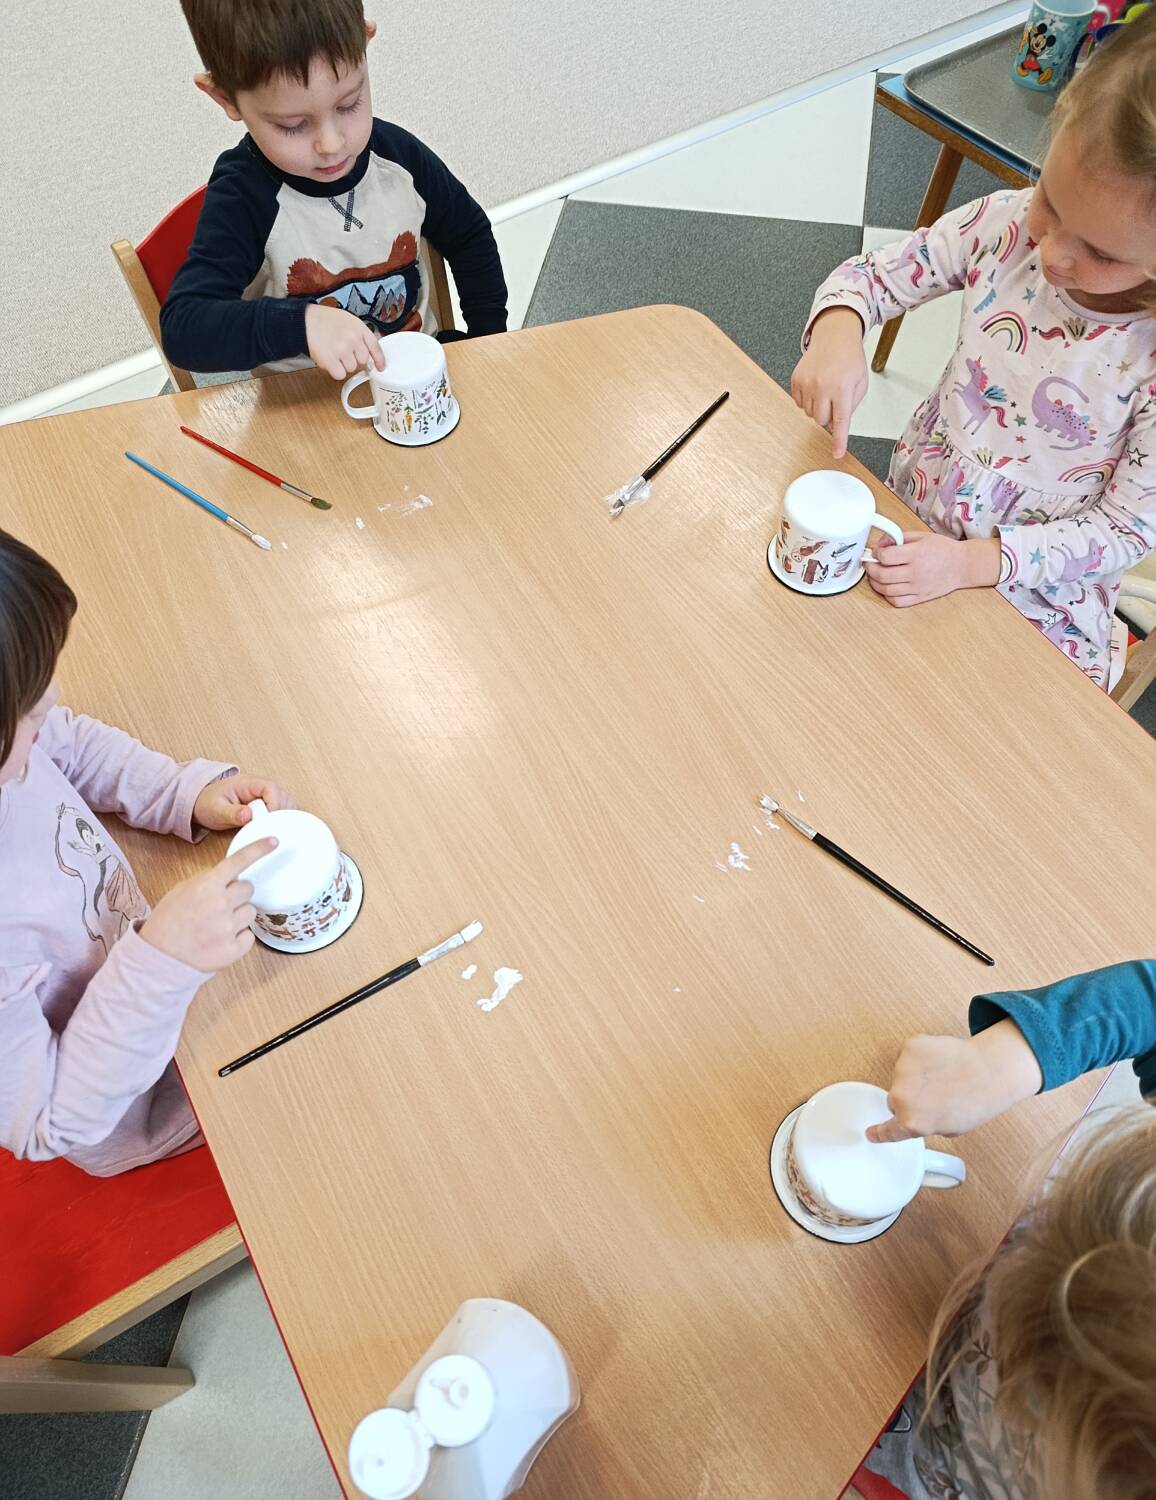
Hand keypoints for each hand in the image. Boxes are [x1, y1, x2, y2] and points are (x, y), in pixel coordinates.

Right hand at [140, 839, 277, 972]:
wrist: (159, 957)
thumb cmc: (168, 922)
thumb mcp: (182, 890)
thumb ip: (208, 881)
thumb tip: (230, 877)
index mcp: (207, 886)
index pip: (239, 862)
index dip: (259, 849)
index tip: (274, 842)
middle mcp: (221, 904)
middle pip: (248, 889)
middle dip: (237, 894)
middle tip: (219, 905)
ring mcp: (229, 928)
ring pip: (251, 912)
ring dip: (239, 915)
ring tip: (216, 925)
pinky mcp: (234, 949)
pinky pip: (249, 936)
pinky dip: (239, 937)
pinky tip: (220, 939)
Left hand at [193, 774, 292, 832]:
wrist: (200, 804)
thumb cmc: (207, 803)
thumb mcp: (215, 810)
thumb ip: (232, 813)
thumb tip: (248, 815)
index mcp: (247, 783)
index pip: (271, 788)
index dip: (275, 803)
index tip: (269, 820)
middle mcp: (259, 787)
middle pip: (282, 795)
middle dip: (281, 812)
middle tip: (273, 827)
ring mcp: (263, 796)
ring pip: (284, 802)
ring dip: (282, 816)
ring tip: (272, 829)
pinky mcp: (264, 805)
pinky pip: (279, 810)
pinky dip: (280, 819)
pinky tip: (272, 829)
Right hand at [304, 305, 385, 379]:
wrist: (303, 320)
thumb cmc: (323, 320)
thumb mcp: (347, 320)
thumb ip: (359, 333)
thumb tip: (369, 349)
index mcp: (359, 327)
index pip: (375, 346)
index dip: (379, 359)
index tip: (381, 367)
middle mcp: (353, 338)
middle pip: (362, 360)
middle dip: (353, 358)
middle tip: (341, 350)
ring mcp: (342, 349)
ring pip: (351, 368)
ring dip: (342, 364)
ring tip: (332, 351)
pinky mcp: (331, 360)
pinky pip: (340, 374)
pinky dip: (334, 370)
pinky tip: (328, 359)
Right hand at [790, 308, 867, 458]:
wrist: (834, 336)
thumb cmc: (849, 359)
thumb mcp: (860, 383)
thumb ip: (850, 407)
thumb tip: (836, 426)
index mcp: (842, 388)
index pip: (841, 421)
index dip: (839, 440)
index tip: (837, 454)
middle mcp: (822, 386)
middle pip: (821, 421)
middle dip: (828, 417)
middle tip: (835, 401)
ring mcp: (807, 383)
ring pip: (809, 414)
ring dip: (818, 409)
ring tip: (826, 391)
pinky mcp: (796, 380)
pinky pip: (799, 403)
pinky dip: (808, 401)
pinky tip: (816, 387)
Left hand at [865, 532, 1000, 606]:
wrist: (963, 565)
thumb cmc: (943, 549)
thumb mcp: (921, 536)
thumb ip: (899, 537)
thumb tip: (880, 544)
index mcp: (916, 554)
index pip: (886, 557)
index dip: (876, 553)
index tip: (876, 552)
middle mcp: (916, 572)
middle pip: (882, 575)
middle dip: (871, 569)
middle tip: (870, 564)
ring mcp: (918, 587)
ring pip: (886, 590)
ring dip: (875, 583)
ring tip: (876, 575)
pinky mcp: (920, 597)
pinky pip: (897, 601)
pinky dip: (887, 596)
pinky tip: (887, 588)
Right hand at [867, 1020, 1042, 1142]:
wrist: (990, 1072)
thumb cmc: (976, 1101)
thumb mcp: (950, 1128)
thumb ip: (925, 1124)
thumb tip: (917, 1115)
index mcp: (912, 1123)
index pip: (888, 1131)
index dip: (879, 1133)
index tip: (871, 1133)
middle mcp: (902, 1098)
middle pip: (895, 1099)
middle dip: (910, 1098)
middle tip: (936, 1094)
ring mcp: (903, 1070)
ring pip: (902, 1075)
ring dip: (916, 1075)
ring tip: (943, 1076)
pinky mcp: (910, 1047)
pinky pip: (909, 1054)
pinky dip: (921, 1056)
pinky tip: (940, 1061)